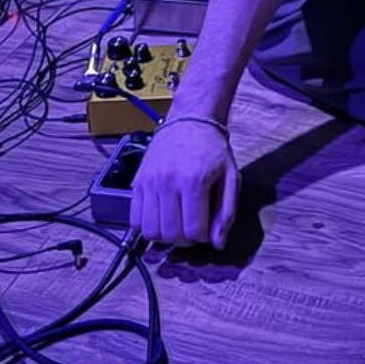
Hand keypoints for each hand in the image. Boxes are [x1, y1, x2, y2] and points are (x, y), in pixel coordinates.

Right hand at [129, 120, 238, 249]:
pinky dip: (147, 227)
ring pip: (150, 231)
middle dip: (184, 240)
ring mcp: (149, 183)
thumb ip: (227, 212)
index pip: (193, 230)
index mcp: (193, 181)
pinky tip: (161, 218)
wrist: (191, 120)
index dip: (202, 238)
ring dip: (165, 236)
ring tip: (177, 225)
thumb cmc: (212, 149)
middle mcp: (167, 182)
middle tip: (192, 229)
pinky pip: (134, 219)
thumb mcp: (231, 177)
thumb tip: (218, 243)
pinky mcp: (137, 183)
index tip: (206, 230)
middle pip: (170, 234)